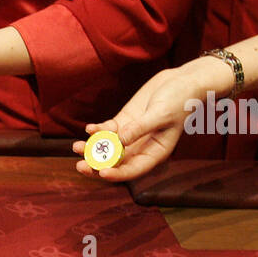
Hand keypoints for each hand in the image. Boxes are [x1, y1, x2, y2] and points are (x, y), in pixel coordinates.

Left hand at [74, 61, 218, 180]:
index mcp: (154, 153)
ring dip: (91, 148)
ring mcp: (130, 135)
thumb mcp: (161, 114)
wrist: (182, 81)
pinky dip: (97, 130)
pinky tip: (89, 128)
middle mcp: (140, 148)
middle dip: (96, 165)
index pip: (133, 170)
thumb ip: (140, 128)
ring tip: (76, 146)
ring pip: (107, 147)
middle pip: (115, 162)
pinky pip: (107, 130)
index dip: (116, 174)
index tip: (101, 173)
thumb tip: (119, 141)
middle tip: (80, 166)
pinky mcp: (124, 121)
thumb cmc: (179, 100)